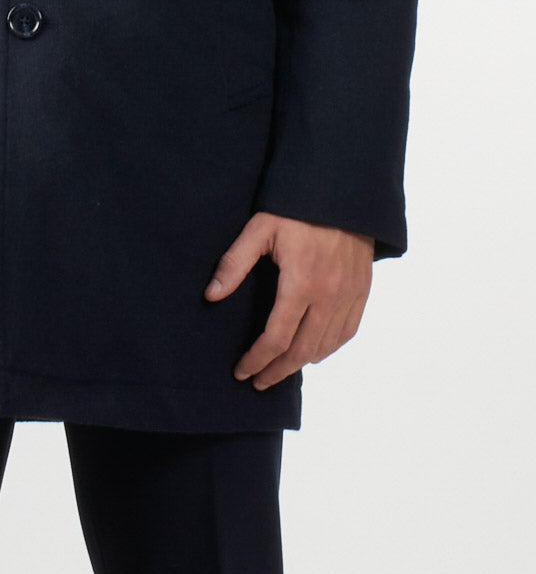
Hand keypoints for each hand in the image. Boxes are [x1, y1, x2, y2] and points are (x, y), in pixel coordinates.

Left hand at [204, 213, 373, 389]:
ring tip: (280, 369)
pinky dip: (329, 348)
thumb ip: (235, 263)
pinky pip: (347, 332)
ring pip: (326, 346)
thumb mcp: (260, 229)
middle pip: (301, 351)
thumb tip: (212, 296)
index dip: (257, 360)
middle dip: (277, 371)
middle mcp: (329, 295)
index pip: (276, 338)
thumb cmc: (296, 208)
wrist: (341, 191)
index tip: (242, 372)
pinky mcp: (361, 290)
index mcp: (302, 282)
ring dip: (301, 363)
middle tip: (258, 381)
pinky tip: (313, 352)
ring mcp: (349, 295)